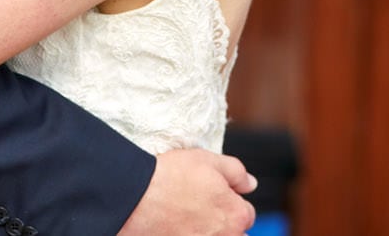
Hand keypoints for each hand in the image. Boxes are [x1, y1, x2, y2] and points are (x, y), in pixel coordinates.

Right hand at [119, 148, 256, 235]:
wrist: (137, 200)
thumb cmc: (172, 177)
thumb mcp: (208, 160)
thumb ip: (236, 172)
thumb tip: (251, 183)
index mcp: (236, 215)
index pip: (247, 214)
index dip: (232, 201)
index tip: (216, 195)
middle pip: (235, 234)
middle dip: (225, 225)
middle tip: (202, 209)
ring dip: (211, 232)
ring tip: (189, 219)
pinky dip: (192, 234)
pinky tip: (180, 227)